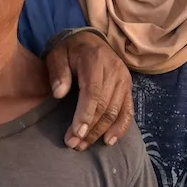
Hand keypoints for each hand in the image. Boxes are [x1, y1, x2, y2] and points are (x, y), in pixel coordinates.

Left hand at [45, 31, 133, 150]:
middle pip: (105, 105)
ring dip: (100, 132)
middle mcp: (114, 70)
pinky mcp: (128, 88)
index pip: (93, 92)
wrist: (90, 40)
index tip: (76, 133)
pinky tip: (109, 141)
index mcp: (95, 60)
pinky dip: (120, 128)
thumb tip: (59, 94)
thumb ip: (58, 72)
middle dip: (90, 128)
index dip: (85, 114)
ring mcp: (124, 79)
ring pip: (115, 112)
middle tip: (73, 144)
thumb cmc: (70, 51)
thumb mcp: (57, 55)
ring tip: (83, 145)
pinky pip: (128, 111)